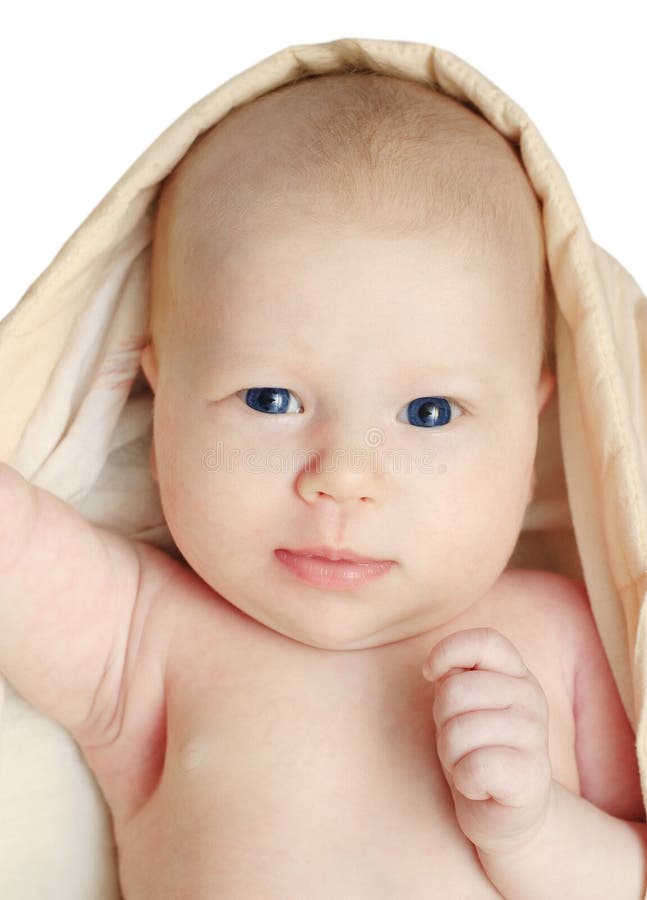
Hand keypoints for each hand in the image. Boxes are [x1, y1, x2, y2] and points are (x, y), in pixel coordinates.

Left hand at [422, 627, 553, 855]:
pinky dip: (464, 781)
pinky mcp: (531, 776)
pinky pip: (474, 767)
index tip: (431, 674)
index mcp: (516, 674)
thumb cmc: (479, 749)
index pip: (485, 640)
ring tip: (470, 762)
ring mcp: (535, 736)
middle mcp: (531, 698)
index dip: (448, 650)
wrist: (509, 814)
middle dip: (442, 720)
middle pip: (455, 690)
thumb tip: (439, 668)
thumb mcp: (466, 705)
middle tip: (459, 740)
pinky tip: (480, 786)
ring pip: (459, 731)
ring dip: (451, 754)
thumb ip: (457, 676)